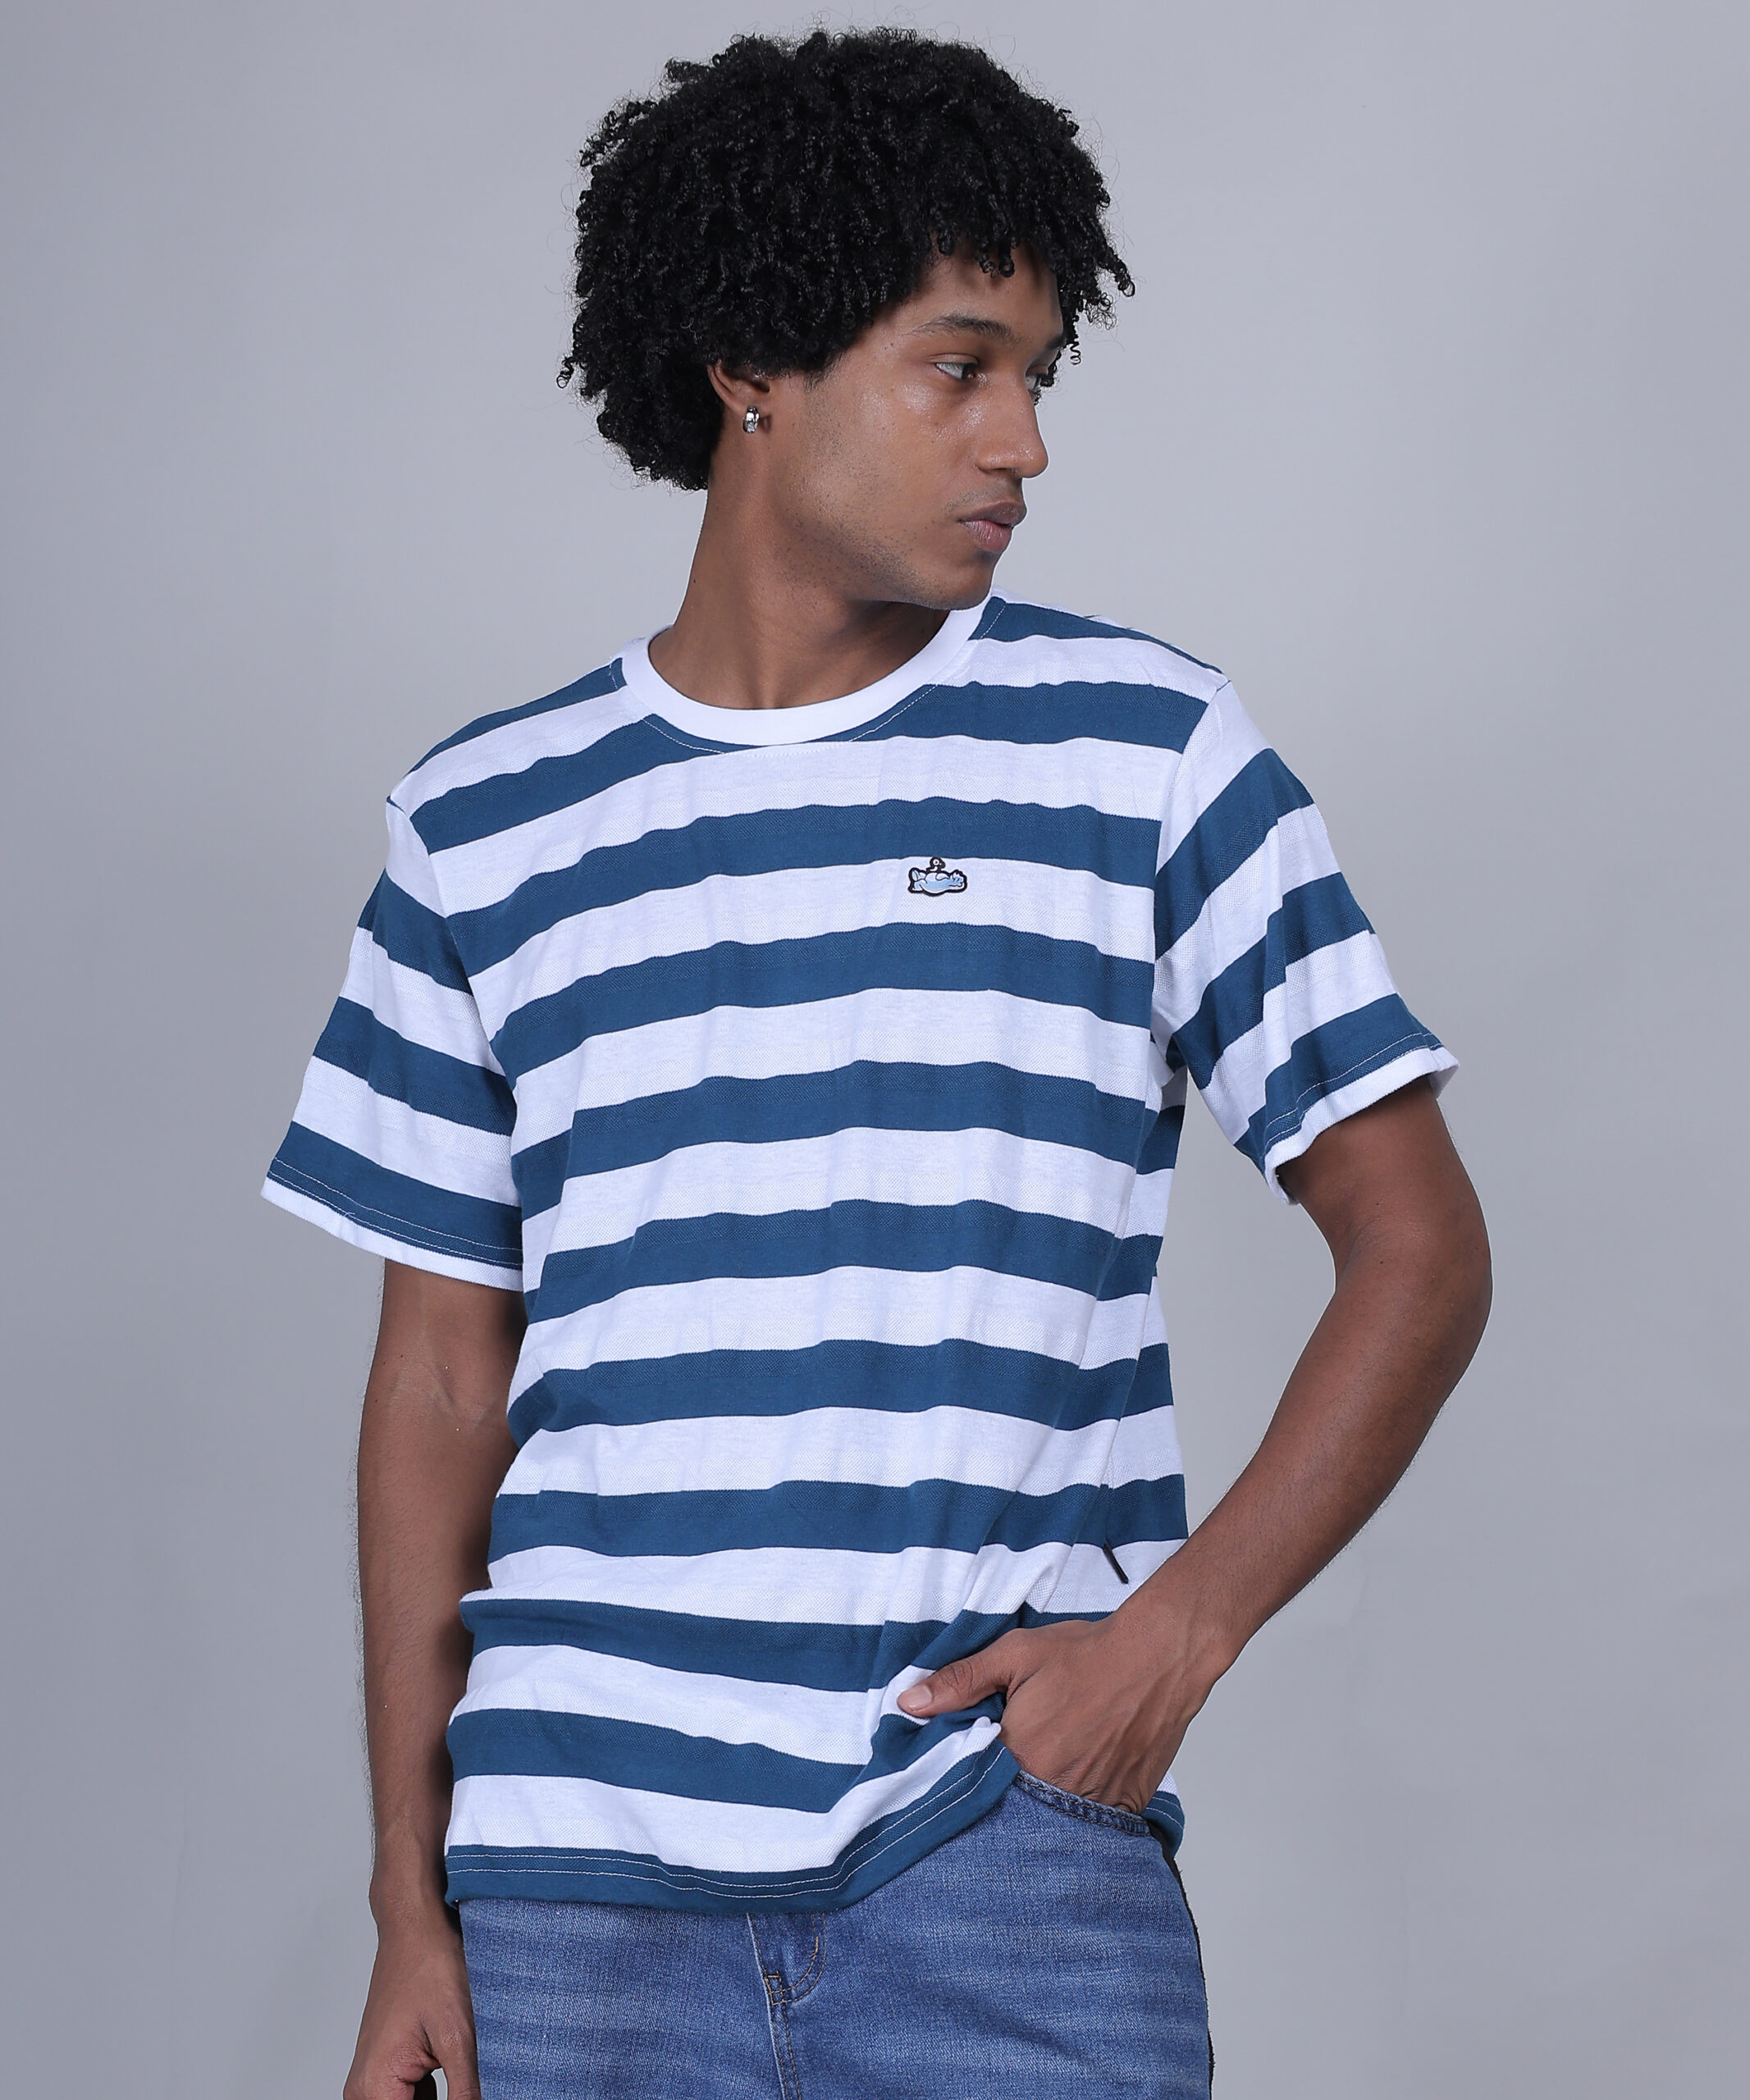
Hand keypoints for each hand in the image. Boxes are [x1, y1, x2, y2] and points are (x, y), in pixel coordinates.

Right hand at [344, 1907, 479, 2099]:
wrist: (415, 1926)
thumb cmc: (430, 1966)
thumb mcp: (460, 2036)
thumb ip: (468, 2092)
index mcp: (375, 2087)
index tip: (477, 2095)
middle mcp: (364, 2089)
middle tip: (476, 2085)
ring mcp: (373, 2079)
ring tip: (473, 2075)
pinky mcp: (387, 2068)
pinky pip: (410, 2099)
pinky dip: (440, 2096)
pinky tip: (465, 2079)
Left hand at [895, 1604, 1217, 1816]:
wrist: (1159, 1657)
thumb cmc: (1087, 1654)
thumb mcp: (1015, 1654)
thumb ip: (961, 1681)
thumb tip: (908, 1703)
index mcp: (1021, 1757)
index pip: (975, 1791)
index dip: (967, 1784)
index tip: (961, 1777)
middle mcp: (1056, 1790)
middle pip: (1014, 1813)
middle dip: (1003, 1803)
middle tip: (1009, 1776)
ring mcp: (1094, 1804)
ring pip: (1053, 1825)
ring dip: (1041, 1811)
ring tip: (1043, 1780)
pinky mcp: (1125, 1806)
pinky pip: (1092, 1826)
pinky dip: (1080, 1814)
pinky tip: (1076, 1784)